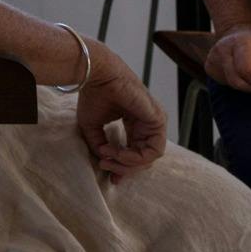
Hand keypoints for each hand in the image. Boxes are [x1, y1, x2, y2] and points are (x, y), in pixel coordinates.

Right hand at [73, 42, 165, 181]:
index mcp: (136, 124)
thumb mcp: (92, 127)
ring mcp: (155, 123)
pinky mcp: (158, 121)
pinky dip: (135, 157)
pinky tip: (118, 153)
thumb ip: (99, 145)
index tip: (109, 175)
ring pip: (150, 158)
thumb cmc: (94, 95)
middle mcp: (148, 125)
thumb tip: (103, 161)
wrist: (97, 75)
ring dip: (128, 164)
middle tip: (105, 166)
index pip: (137, 153)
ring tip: (109, 157)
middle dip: (123, 167)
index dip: (123, 167)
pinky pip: (153, 151)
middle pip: (144, 159)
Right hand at [204, 24, 250, 92]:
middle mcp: (222, 48)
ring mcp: (213, 58)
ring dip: (247, 85)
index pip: (245, 69)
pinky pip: (225, 83)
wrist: (238, 33)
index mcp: (240, 42)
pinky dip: (237, 83)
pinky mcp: (209, 67)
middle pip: (237, 81)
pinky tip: (241, 74)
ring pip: (231, 84)